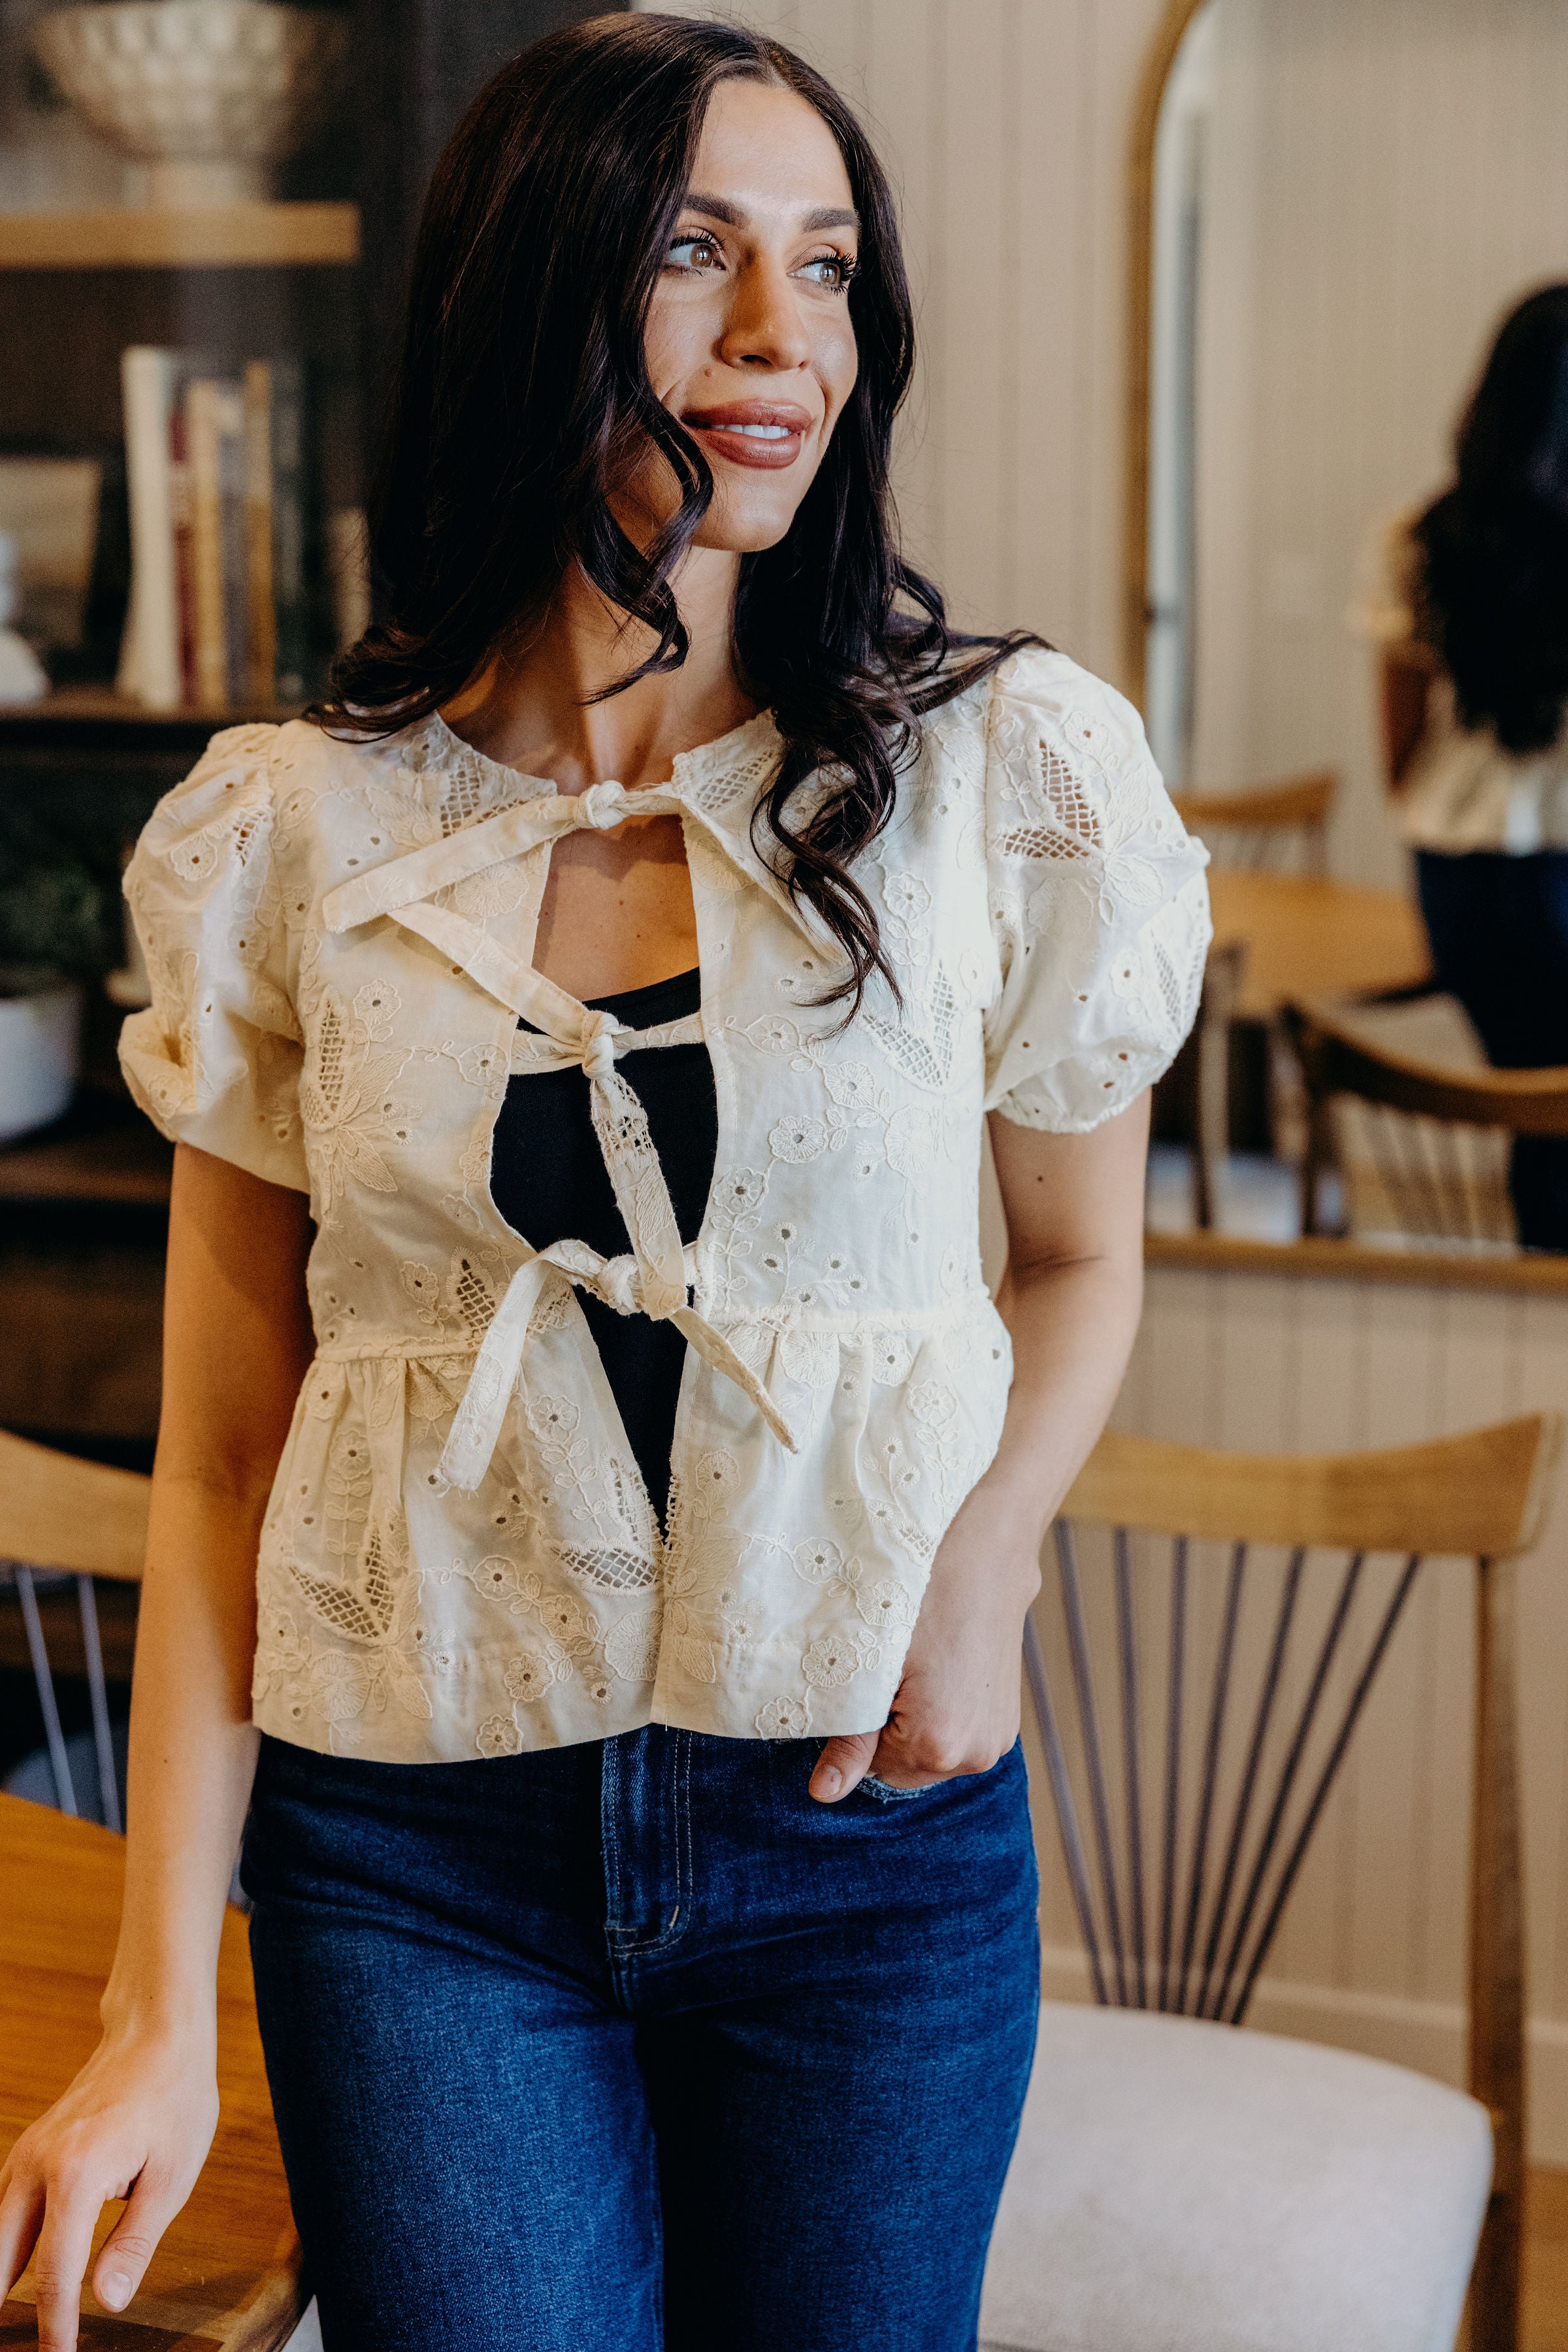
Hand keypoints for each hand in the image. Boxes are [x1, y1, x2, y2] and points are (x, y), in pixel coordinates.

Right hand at [0, 2027, 218, 2351]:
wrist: (156, 2034)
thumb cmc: (174, 2098)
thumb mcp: (173, 2174)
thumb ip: (135, 2243)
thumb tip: (107, 2302)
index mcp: (76, 2175)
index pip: (54, 2274)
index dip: (55, 2326)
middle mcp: (36, 2165)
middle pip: (0, 2259)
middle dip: (2, 2309)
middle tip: (17, 2346)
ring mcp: (25, 2154)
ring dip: (0, 2279)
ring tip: (12, 2325)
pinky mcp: (28, 2150)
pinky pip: (1, 2209)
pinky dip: (5, 2247)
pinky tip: (14, 2275)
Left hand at [809, 1484, 1041, 1800]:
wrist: (986, 1553)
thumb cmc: (921, 1596)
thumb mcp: (873, 1661)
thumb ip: (850, 1736)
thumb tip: (823, 1794)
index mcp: (938, 1742)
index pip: (872, 1767)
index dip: (859, 1725)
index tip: (867, 1680)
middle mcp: (975, 1754)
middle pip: (902, 1768)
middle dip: (887, 1731)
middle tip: (890, 1671)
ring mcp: (996, 1741)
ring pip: (929, 1754)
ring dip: (914, 1725)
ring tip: (917, 1667)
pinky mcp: (1006, 1725)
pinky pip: (956, 1739)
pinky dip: (940, 1716)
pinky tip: (938, 1672)